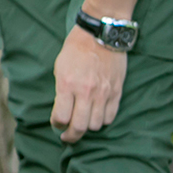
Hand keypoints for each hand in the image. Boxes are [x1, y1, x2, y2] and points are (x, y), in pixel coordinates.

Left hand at [51, 25, 126, 141]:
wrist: (100, 37)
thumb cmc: (74, 50)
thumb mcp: (59, 68)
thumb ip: (61, 90)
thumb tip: (62, 110)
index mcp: (67, 84)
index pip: (61, 117)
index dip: (56, 124)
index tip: (56, 124)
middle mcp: (86, 92)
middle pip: (79, 126)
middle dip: (71, 136)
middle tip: (67, 136)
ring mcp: (103, 94)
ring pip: (95, 125)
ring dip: (87, 127)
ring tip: (82, 123)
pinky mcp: (116, 93)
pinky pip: (110, 117)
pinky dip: (101, 121)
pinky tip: (95, 117)